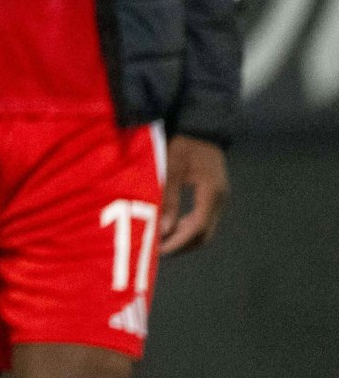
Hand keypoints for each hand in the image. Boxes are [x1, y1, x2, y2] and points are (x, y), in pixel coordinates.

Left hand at [159, 134, 228, 255]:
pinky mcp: (213, 195)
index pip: (197, 228)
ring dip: (184, 238)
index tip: (159, 251)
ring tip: (161, 241)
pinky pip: (203, 218)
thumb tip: (164, 230)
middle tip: (157, 251)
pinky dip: (187, 227)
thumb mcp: (171, 168)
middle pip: (204, 234)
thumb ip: (168, 198)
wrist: (199, 126)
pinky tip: (171, 227)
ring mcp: (218, 198)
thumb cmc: (183, 143)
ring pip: (205, 229)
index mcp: (211, 192)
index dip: (178, 242)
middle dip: (181, 245)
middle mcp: (219, 199)